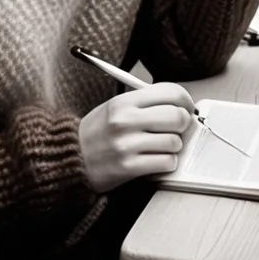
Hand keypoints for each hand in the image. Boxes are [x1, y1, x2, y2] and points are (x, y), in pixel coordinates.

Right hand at [78, 83, 194, 193]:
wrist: (72, 158)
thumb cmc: (97, 132)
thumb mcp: (115, 107)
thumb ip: (145, 103)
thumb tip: (180, 104)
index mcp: (124, 101)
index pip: (170, 92)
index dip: (185, 100)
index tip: (187, 107)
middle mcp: (126, 120)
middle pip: (176, 116)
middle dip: (183, 123)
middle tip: (178, 127)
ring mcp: (127, 144)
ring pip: (174, 141)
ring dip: (174, 146)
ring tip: (161, 146)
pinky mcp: (129, 167)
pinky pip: (166, 162)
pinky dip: (167, 162)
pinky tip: (156, 159)